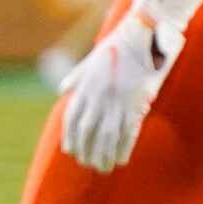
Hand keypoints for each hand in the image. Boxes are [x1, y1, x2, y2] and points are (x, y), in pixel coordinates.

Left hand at [57, 0, 193, 171]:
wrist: (140, 35)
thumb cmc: (115, 48)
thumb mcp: (90, 61)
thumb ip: (76, 77)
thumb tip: (62, 90)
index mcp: (86, 87)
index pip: (72, 118)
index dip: (71, 137)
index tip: (71, 151)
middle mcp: (99, 97)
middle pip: (88, 131)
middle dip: (87, 150)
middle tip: (88, 164)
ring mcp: (117, 101)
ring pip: (107, 136)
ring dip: (104, 154)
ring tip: (103, 168)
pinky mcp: (136, 103)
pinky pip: (128, 131)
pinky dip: (123, 148)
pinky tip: (121, 160)